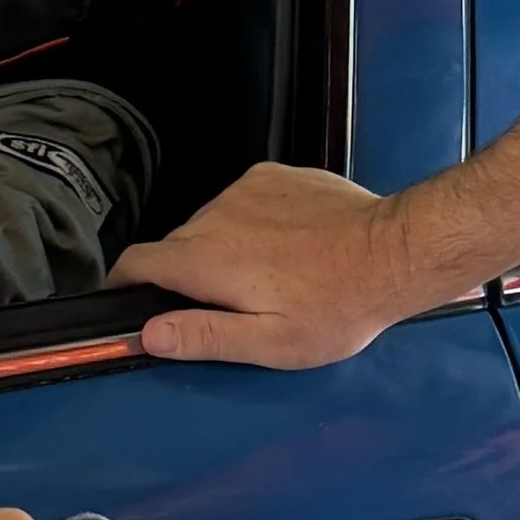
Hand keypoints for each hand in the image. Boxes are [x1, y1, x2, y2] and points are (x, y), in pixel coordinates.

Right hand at [111, 161, 410, 367]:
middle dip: (187, 276)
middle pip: (175, 247)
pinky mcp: (273, 175)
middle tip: (230, 305)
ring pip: (210, 224)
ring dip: (222, 249)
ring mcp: (245, 190)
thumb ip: (203, 336)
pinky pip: (243, 203)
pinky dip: (251, 223)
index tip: (128, 301)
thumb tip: (148, 333)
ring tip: (268, 276)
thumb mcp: (270, 343)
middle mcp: (215, 216)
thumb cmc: (338, 305)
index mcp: (205, 260)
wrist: (396, 250)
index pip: (134, 262)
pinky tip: (287, 245)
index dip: (123, 285)